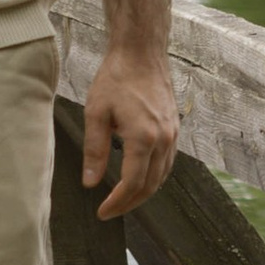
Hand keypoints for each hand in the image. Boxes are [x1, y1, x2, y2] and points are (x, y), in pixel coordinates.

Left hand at [81, 43, 176, 220]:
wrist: (142, 52)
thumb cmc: (117, 77)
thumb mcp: (96, 112)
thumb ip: (94, 150)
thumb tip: (90, 182)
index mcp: (144, 138)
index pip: (132, 184)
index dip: (117, 203)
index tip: (102, 212)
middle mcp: (164, 139)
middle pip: (150, 186)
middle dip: (130, 203)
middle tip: (110, 211)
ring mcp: (173, 134)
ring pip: (162, 176)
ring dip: (144, 193)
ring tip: (123, 200)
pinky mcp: (175, 127)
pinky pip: (168, 162)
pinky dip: (155, 177)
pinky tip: (141, 178)